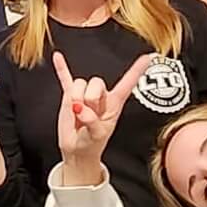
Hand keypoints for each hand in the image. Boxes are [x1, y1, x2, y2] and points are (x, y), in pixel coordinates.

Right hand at [54, 50, 153, 182]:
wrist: (77, 149)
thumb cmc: (92, 143)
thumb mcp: (97, 136)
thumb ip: (92, 122)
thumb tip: (81, 109)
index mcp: (114, 103)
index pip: (127, 84)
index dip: (136, 71)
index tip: (148, 58)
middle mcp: (101, 95)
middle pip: (96, 82)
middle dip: (89, 98)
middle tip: (86, 114)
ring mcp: (84, 94)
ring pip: (80, 82)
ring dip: (76, 97)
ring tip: (76, 113)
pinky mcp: (69, 96)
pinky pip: (65, 78)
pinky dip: (61, 68)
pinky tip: (57, 57)